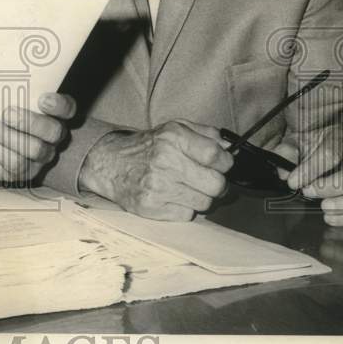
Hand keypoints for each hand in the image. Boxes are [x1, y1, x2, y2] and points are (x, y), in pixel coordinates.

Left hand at [0, 92, 75, 182]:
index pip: (68, 109)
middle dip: (31, 122)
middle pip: (54, 132)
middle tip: (8, 113)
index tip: (43, 99)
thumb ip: (6, 85)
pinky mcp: (23, 172)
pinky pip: (16, 164)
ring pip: (34, 150)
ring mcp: (39, 157)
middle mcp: (51, 137)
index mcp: (51, 113)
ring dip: (8, 136)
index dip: (60, 106)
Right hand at [79, 119, 233, 219]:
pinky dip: (183, 207)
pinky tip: (172, 196)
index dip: (225, 163)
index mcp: (173, 138)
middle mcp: (165, 161)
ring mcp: (157, 186)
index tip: (221, 164)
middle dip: (216, 183)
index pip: (215, 156)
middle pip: (216, 184)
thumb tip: (230, 148)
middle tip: (206, 179)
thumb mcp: (175, 128)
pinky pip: (187, 215)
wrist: (111, 163)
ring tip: (186, 186)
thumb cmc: (149, 146)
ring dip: (199, 196)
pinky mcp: (151, 207)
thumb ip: (206, 134)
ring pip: (204, 203)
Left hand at [273, 127, 342, 225]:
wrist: (331, 140)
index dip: (310, 170)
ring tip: (325, 208)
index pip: (331, 154)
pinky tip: (331, 217)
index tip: (293, 182)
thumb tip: (283, 173)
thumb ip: (287, 152)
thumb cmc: (315, 141)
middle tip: (309, 192)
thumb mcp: (298, 139)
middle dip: (332, 187)